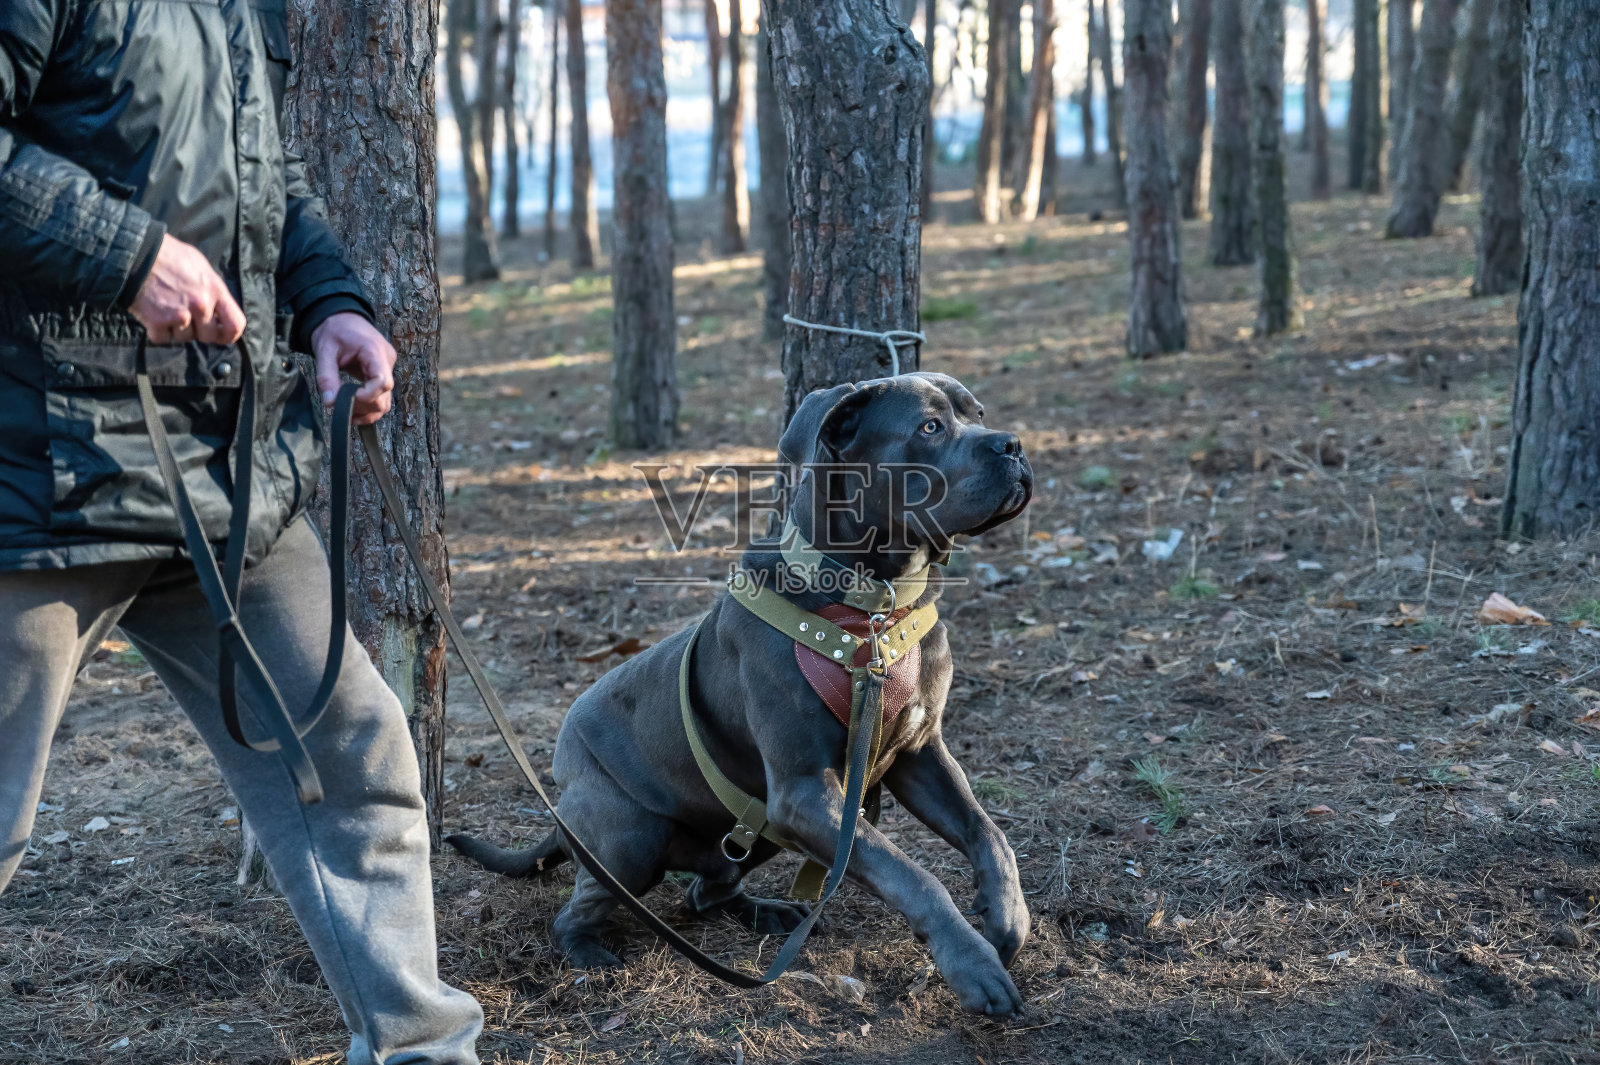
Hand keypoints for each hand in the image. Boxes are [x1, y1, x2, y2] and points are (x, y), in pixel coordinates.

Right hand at [128, 234, 246, 345]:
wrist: (136, 253)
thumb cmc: (169, 256)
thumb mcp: (201, 267)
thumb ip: (213, 290)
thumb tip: (219, 310)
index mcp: (215, 290)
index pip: (235, 325)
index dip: (229, 335)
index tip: (221, 336)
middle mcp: (201, 305)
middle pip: (208, 336)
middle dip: (198, 331)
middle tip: (185, 316)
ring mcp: (180, 315)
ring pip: (184, 338)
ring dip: (175, 329)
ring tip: (166, 308)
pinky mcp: (158, 322)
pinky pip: (162, 338)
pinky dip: (156, 331)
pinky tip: (153, 314)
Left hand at [311, 312, 396, 425]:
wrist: (340, 316)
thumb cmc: (333, 330)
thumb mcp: (324, 351)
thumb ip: (327, 377)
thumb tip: (330, 403)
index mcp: (374, 351)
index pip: (383, 382)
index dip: (367, 396)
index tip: (348, 399)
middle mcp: (386, 361)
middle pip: (384, 395)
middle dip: (362, 405)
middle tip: (340, 406)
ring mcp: (387, 367)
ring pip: (385, 400)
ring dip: (367, 410)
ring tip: (346, 410)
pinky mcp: (382, 373)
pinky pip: (382, 396)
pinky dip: (369, 407)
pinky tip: (353, 409)